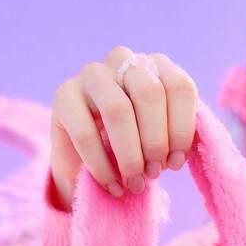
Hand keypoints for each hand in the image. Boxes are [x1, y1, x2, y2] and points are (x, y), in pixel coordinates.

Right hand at [49, 46, 198, 209]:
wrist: (94, 160)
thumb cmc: (137, 146)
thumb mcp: (163, 141)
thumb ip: (175, 142)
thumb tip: (175, 158)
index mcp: (156, 66)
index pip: (179, 87)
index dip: (181, 130)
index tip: (176, 162)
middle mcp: (124, 60)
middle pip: (149, 94)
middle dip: (155, 142)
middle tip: (153, 173)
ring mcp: (92, 74)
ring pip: (117, 109)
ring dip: (130, 155)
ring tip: (135, 183)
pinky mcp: (64, 95)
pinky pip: (86, 134)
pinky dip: (102, 167)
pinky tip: (112, 185)